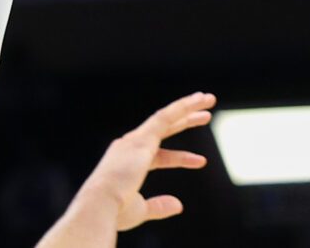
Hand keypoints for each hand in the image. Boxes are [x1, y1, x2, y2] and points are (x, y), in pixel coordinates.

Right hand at [35, 94, 214, 247]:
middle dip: (184, 119)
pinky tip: (198, 102)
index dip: (181, 157)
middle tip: (204, 114)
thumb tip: (179, 205)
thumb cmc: (115, 210)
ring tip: (207, 99)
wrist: (102, 203)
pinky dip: (182, 107)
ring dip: (187, 107)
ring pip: (166, 117)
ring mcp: (135, 140)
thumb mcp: (141, 209)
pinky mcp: (143, 139)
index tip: (202, 161)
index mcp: (127, 161)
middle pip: (163, 128)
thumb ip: (159, 206)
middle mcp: (130, 146)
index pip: (159, 155)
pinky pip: (165, 117)